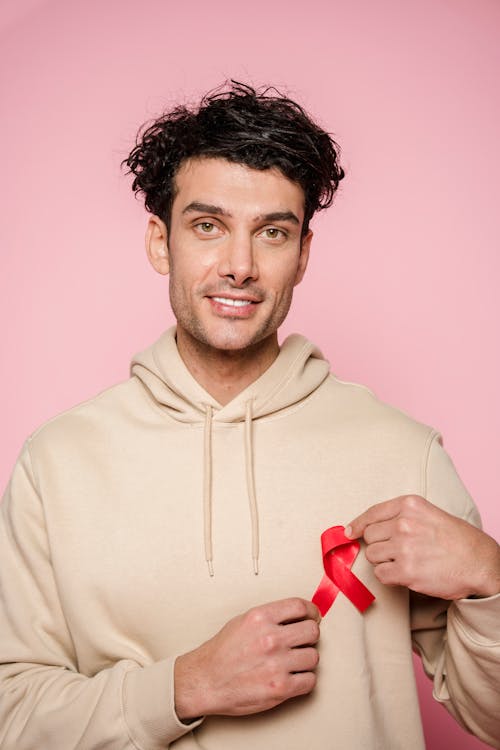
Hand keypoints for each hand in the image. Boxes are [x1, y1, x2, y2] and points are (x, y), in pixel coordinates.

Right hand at [174, 598, 320, 719]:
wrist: (206, 681)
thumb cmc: (222, 653)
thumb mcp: (243, 621)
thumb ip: (271, 617)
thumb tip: (298, 615)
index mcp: (261, 618)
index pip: (300, 606)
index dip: (311, 612)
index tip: (313, 617)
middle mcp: (271, 639)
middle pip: (312, 631)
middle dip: (309, 636)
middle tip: (302, 641)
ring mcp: (277, 664)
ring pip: (313, 657)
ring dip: (305, 659)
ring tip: (293, 661)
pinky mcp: (280, 688)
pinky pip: (310, 681)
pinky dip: (304, 680)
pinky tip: (292, 676)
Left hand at [346, 495, 499, 599]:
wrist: (480, 563)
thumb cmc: (457, 539)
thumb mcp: (429, 514)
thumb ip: (401, 516)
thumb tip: (367, 527)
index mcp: (410, 505)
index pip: (372, 513)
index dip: (357, 524)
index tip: (349, 531)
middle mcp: (404, 523)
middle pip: (369, 536)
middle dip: (378, 545)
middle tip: (396, 551)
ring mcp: (404, 547)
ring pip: (373, 555)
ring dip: (384, 561)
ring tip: (405, 561)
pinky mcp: (406, 571)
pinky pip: (380, 574)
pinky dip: (388, 576)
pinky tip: (404, 574)